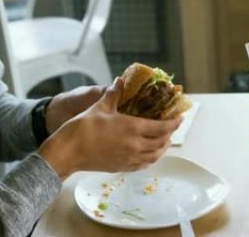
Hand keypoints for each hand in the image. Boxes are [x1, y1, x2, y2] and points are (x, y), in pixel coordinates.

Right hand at [39, 78, 182, 179]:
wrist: (68, 151)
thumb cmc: (83, 127)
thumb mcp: (100, 106)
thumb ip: (114, 93)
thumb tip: (119, 81)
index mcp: (133, 129)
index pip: (162, 127)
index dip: (174, 123)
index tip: (180, 117)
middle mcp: (135, 146)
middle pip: (162, 143)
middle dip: (170, 134)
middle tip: (172, 126)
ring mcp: (129, 159)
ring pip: (154, 156)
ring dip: (163, 148)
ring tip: (165, 141)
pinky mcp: (121, 167)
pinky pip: (143, 165)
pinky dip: (151, 159)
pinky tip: (149, 154)